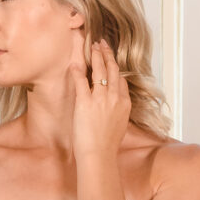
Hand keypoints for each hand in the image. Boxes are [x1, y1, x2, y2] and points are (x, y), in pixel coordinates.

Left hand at [71, 35, 130, 161]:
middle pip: (112, 70)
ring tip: (93, 45)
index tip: (111, 61)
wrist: (99, 156)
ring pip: (100, 71)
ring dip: (96, 56)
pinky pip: (81, 81)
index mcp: (124, 104)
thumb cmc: (107, 146)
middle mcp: (114, 98)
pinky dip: (77, 70)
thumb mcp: (120, 127)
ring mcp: (100, 99)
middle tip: (102, 43)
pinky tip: (75, 62)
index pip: (122, 81)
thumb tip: (116, 108)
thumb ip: (119, 113)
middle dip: (107, 54)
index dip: (116, 69)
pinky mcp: (85, 103)